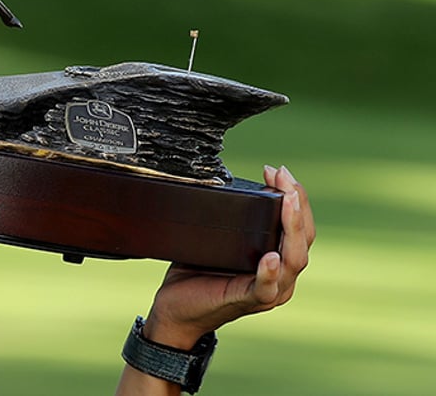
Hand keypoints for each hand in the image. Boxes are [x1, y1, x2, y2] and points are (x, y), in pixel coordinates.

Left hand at [142, 165, 314, 347]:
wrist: (176, 309)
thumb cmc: (198, 272)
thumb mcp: (218, 239)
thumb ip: (231, 218)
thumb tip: (225, 179)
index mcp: (278, 259)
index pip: (299, 226)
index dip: (295, 197)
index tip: (278, 171)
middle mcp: (282, 276)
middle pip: (303, 239)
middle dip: (298, 204)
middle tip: (284, 177)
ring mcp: (270, 291)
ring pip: (294, 260)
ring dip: (291, 228)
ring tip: (287, 202)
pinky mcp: (249, 302)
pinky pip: (266, 288)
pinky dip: (270, 272)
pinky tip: (271, 257)